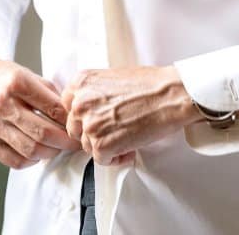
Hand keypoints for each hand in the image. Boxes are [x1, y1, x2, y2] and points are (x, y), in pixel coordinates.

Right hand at [0, 53, 81, 169]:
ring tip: (57, 148)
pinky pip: (14, 161)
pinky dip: (31, 161)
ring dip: (50, 153)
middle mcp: (2, 104)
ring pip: (31, 150)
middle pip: (43, 133)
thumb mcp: (27, 74)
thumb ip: (49, 93)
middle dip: (65, 142)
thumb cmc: (2, 77)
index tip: (78, 126)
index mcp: (16, 83)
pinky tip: (36, 153)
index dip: (70, 121)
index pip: (53, 108)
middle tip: (75, 143)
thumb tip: (71, 114)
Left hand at [61, 66, 195, 164]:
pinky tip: (130, 149)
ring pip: (87, 145)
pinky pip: (101, 159)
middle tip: (114, 132)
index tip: (96, 121)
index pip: (68, 107)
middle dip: (93, 133)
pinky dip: (115, 158)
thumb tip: (91, 109)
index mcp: (80, 83)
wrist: (170, 95)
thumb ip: (94, 92)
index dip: (84, 117)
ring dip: (105, 146)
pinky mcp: (102, 144)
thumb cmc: (150, 85)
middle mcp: (80, 102)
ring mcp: (90, 124)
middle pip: (75, 128)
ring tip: (125, 140)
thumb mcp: (110, 77)